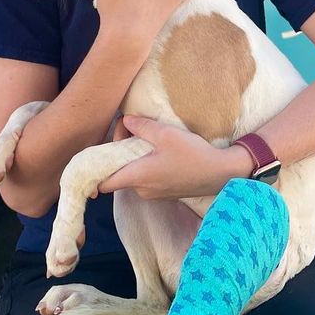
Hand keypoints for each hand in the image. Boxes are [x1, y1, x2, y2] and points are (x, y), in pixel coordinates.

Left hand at [97, 116, 252, 198]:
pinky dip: (145, 165)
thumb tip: (124, 121)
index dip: (93, 172)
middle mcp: (141, 190)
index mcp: (137, 177)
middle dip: (118, 152)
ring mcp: (153, 194)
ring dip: (133, 157)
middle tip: (129, 128)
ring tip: (146, 136)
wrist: (222, 173)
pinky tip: (158, 150)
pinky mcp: (165, 192)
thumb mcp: (165, 134)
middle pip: (117, 173)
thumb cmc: (192, 154)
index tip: (94, 156)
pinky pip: (145, 178)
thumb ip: (141, 126)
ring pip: (132, 175)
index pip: (102, 183)